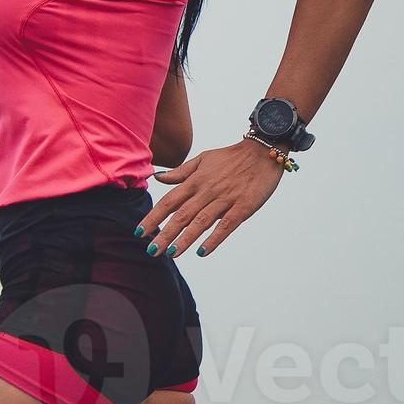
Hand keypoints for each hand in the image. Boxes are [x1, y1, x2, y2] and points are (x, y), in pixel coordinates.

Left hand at [141, 140, 286, 258]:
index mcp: (195, 181)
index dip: (153, 217)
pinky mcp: (243, 206)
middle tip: (152, 250)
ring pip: (201, 221)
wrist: (263, 150)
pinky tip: (202, 252)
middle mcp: (207, 190)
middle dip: (165, 234)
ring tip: (172, 254)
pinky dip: (214, 239)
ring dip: (185, 239)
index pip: (169, 201)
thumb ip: (180, 172)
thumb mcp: (203, 159)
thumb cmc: (231, 157)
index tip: (140, 232)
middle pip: (181, 215)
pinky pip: (226, 225)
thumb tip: (157, 178)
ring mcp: (225, 199)